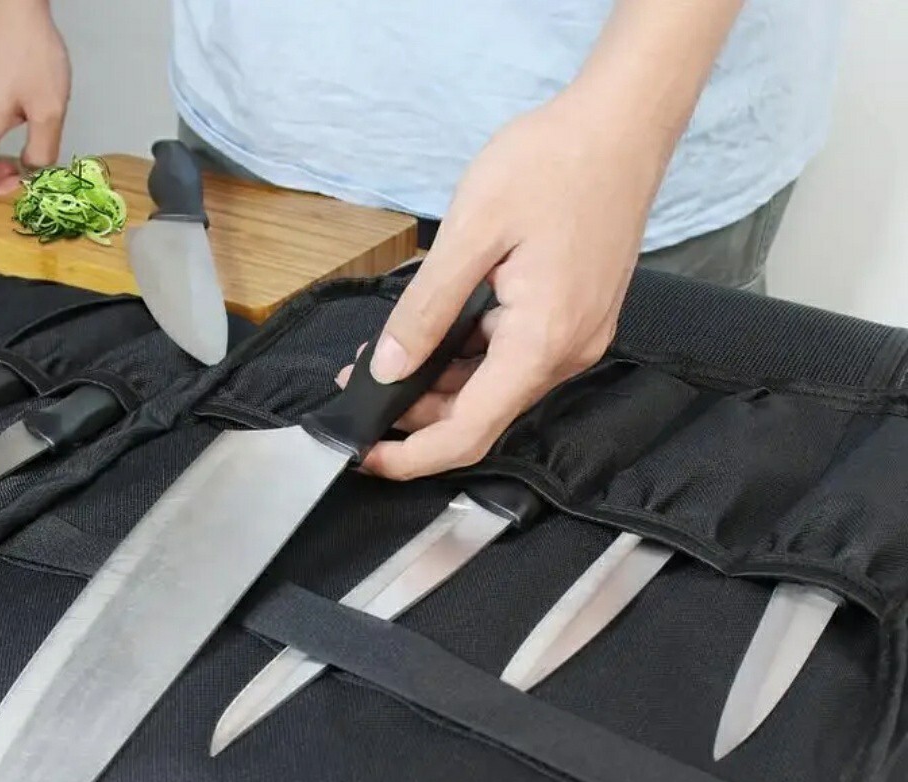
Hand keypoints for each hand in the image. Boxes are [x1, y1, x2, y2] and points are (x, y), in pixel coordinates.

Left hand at [339, 85, 668, 480]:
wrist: (623, 123)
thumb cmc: (554, 161)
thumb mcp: (472, 231)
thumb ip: (425, 309)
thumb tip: (388, 368)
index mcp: (542, 341)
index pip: (469, 431)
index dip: (413, 456)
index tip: (367, 457)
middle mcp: (566, 354)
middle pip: (480, 416)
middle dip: (415, 414)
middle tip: (358, 385)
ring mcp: (576, 339)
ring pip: (494, 389)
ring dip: (438, 385)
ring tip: (383, 357)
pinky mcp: (574, 321)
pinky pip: (512, 360)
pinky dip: (467, 359)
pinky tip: (433, 335)